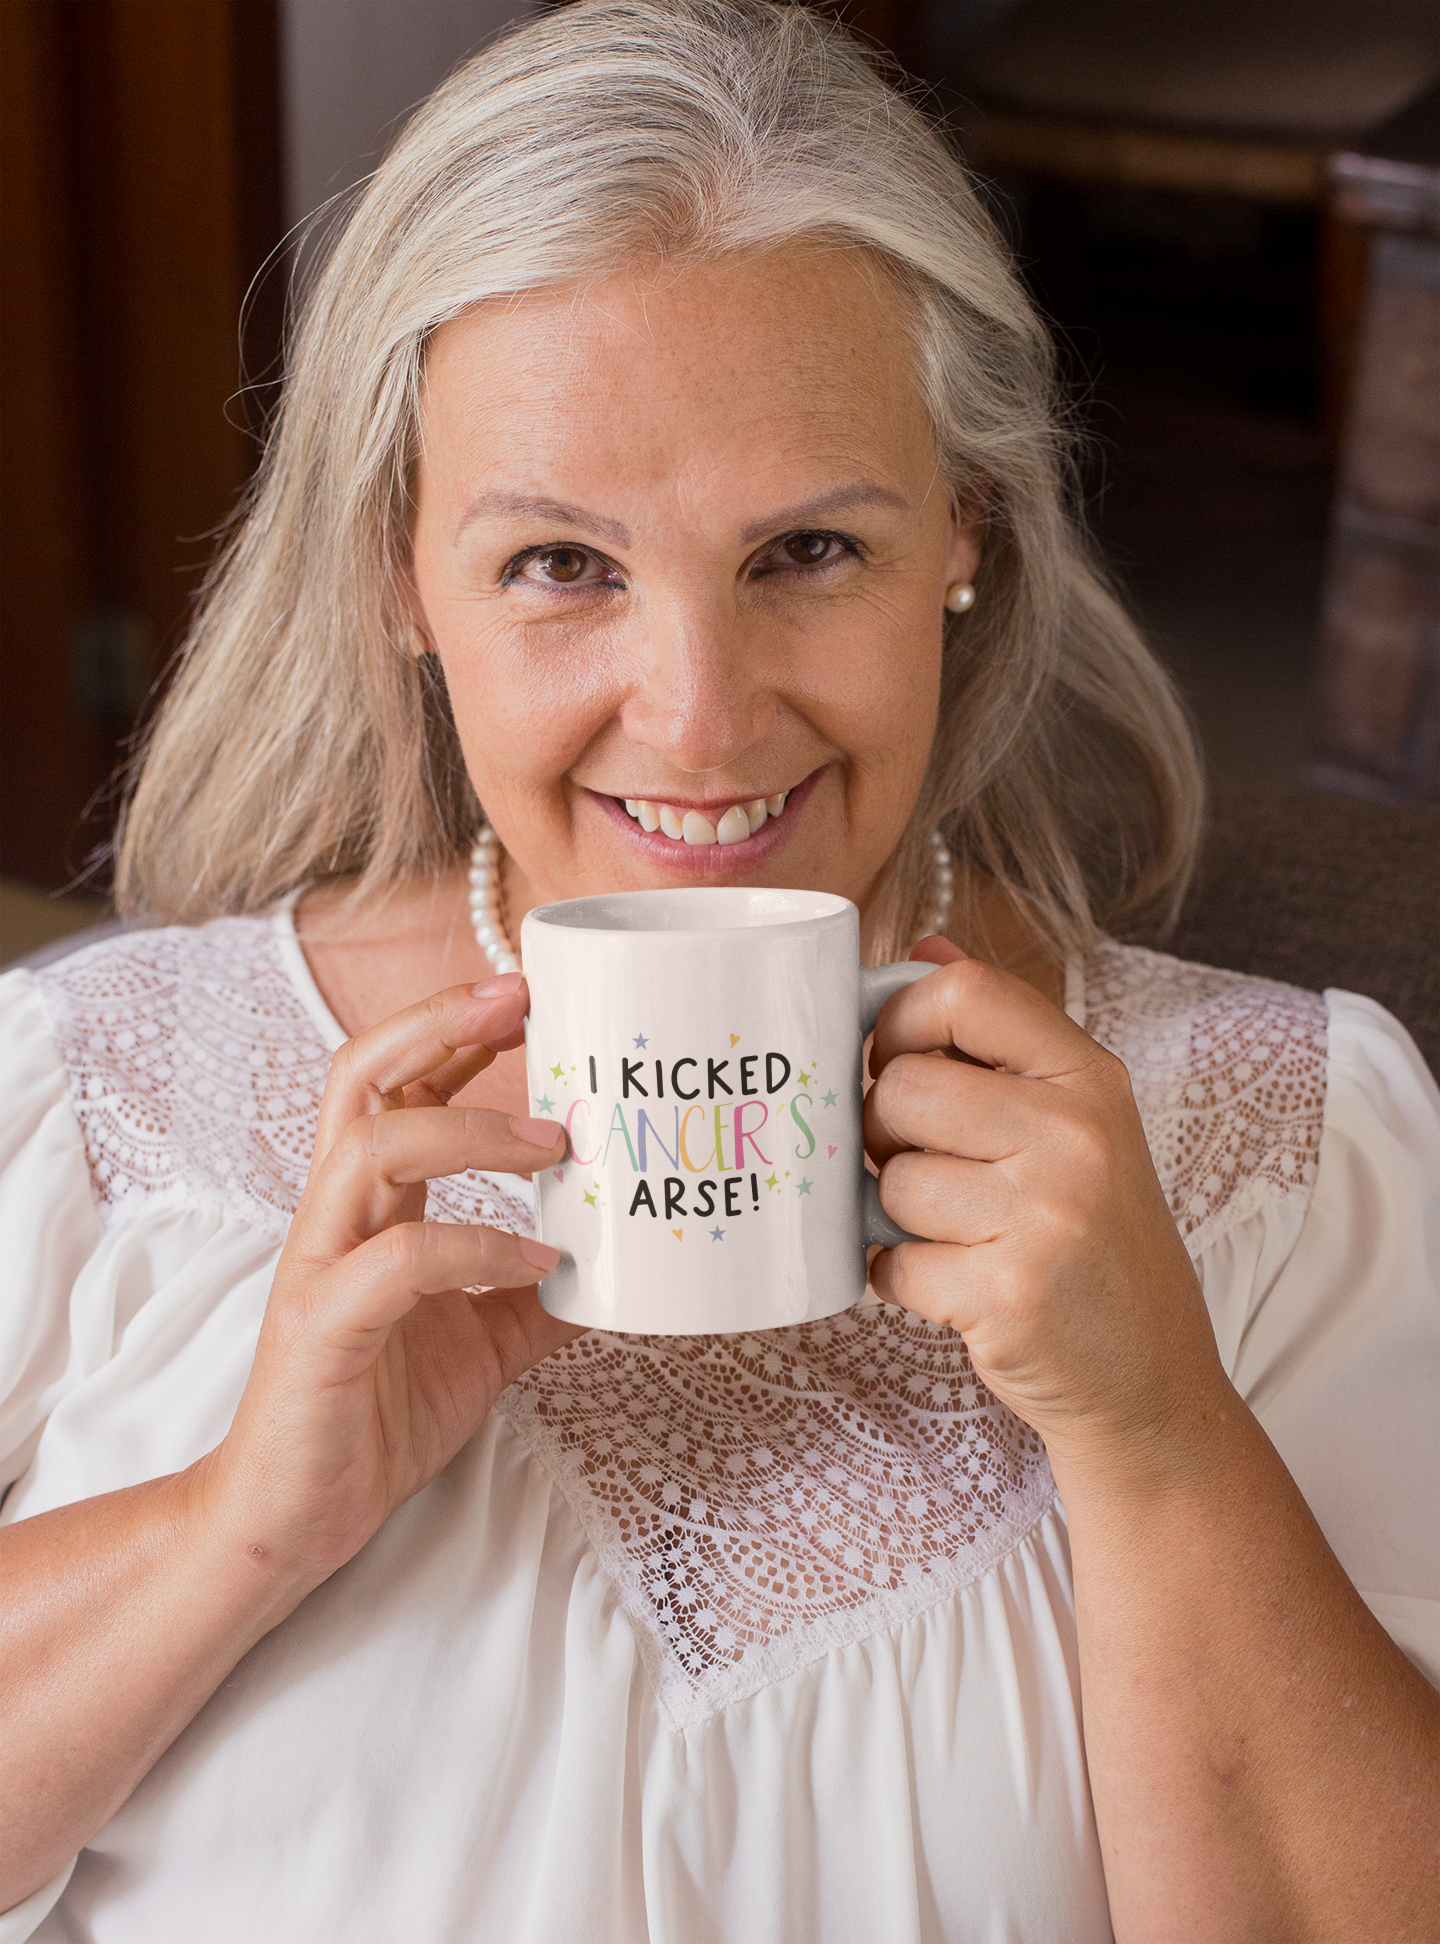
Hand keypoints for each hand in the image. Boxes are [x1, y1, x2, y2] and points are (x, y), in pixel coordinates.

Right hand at [200, 975, 577, 1583]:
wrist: (295, 1516)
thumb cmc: (375, 1413)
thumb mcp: (483, 1340)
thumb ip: (535, 1292)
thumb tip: (622, 1264)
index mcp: (368, 1207)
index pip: (395, 1081)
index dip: (452, 1027)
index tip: (526, 993)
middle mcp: (335, 1216)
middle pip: (359, 1075)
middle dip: (437, 1023)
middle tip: (521, 1000)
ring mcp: (321, 1266)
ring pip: (370, 1147)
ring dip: (468, 1127)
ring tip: (554, 1142)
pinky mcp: (322, 1328)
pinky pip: (396, 1262)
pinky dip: (474, 1248)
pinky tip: (538, 1262)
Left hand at [865, 940, 1224, 1468]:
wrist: (1152, 1380)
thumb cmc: (1094, 1241)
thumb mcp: (1075, 1123)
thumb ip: (996, 1036)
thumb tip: (922, 947)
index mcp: (1089, 1077)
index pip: (963, 991)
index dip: (900, 1020)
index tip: (896, 1060)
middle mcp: (1077, 1136)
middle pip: (902, 1087)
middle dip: (886, 1132)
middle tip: (924, 1166)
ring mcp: (1047, 1218)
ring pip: (892, 1181)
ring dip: (899, 1217)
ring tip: (958, 1235)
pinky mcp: (1010, 1296)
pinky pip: (892, 1264)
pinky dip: (904, 1280)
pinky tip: (957, 1287)